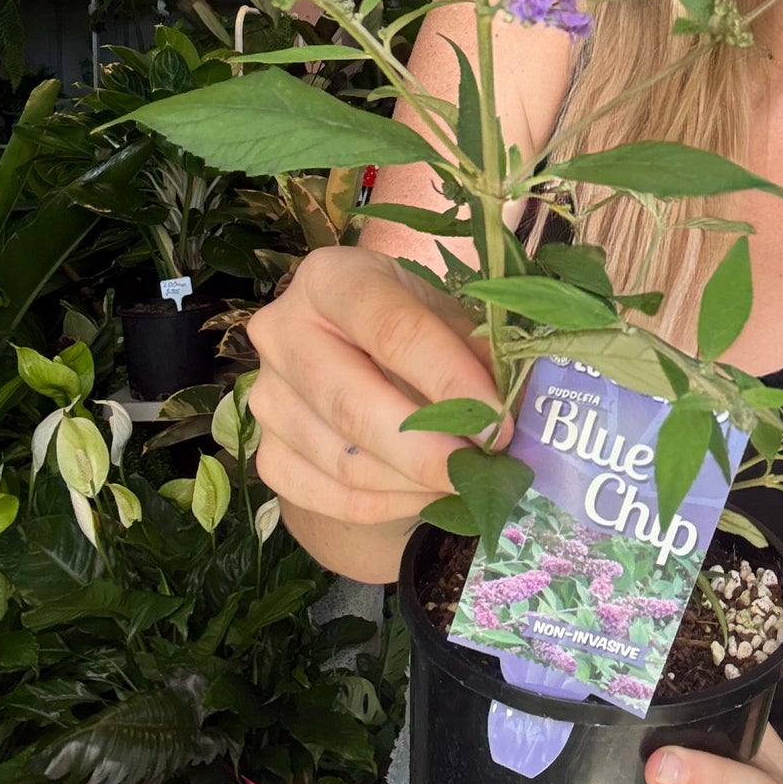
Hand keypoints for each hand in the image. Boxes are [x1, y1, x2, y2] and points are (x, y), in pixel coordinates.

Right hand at [247, 246, 510, 530]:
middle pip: (352, 403)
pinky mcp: (268, 456)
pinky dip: (390, 505)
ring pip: (343, 461)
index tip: (498, 421)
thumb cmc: (412, 330)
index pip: (392, 329)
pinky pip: (332, 498)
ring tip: (466, 482)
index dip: (449, 379)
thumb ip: (478, 352)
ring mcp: (267, 399)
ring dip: (415, 482)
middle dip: (427, 448)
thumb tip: (515, 406)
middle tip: (481, 469)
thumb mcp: (447, 319)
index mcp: (331, 278)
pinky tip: (430, 495)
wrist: (357, 364)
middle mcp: (281, 331)